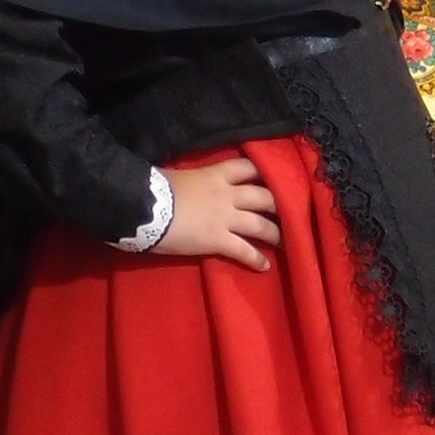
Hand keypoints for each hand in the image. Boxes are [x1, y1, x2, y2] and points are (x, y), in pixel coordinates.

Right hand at [154, 155, 278, 268]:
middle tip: (292, 212)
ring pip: (260, 225)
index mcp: (216, 175)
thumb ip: (194, 178)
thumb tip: (190, 180)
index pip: (249, 167)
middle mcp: (228, 195)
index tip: (277, 177)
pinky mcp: (218, 241)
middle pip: (265, 197)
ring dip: (276, 234)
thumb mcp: (178, 174)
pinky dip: (256, 259)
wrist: (143, 208)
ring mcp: (225, 218)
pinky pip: (243, 250)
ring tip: (286, 241)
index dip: (265, 172)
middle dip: (280, 205)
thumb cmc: (154, 188)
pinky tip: (264, 267)